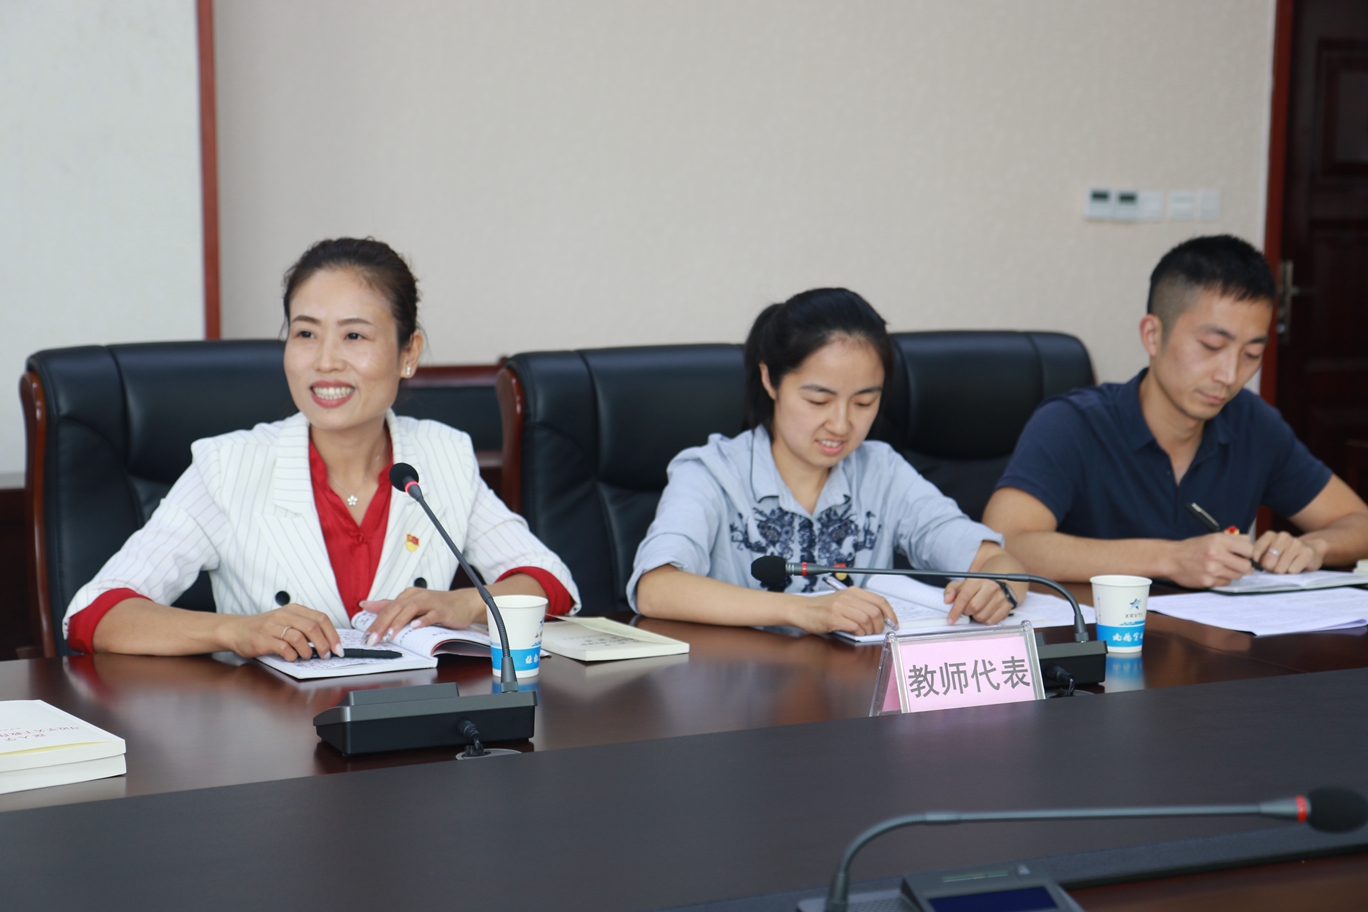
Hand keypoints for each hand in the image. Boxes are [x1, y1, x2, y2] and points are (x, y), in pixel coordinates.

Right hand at [225, 604, 340, 660]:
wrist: (236, 629)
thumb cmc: (265, 628)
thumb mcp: (287, 621)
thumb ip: (305, 627)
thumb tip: (328, 642)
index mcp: (294, 609)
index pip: (321, 618)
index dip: (333, 635)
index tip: (338, 648)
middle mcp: (284, 615)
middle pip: (313, 628)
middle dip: (323, 644)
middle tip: (325, 655)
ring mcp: (273, 626)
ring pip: (299, 637)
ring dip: (307, 651)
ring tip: (305, 656)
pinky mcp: (263, 639)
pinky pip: (284, 648)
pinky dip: (291, 655)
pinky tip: (290, 657)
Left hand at [359, 587, 485, 643]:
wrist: (463, 602)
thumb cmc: (437, 604)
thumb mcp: (411, 603)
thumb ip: (389, 605)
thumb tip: (366, 604)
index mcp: (408, 596)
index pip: (387, 608)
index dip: (375, 622)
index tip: (365, 636)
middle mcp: (417, 597)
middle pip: (396, 608)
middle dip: (382, 624)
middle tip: (372, 639)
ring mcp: (431, 602)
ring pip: (411, 609)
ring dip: (399, 622)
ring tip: (390, 635)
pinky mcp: (443, 610)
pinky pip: (433, 614)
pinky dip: (424, 620)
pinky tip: (416, 626)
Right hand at [785, 587, 896, 635]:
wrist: (802, 609)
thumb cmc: (823, 608)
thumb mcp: (844, 601)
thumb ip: (861, 607)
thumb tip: (881, 619)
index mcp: (853, 591)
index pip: (880, 600)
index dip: (890, 614)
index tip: (893, 623)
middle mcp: (847, 597)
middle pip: (875, 611)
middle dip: (880, 625)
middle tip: (876, 631)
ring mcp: (840, 607)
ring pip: (866, 619)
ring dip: (869, 630)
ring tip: (864, 633)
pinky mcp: (833, 618)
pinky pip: (854, 626)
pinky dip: (859, 632)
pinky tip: (855, 633)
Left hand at [943, 578, 1015, 625]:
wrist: (1000, 581)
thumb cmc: (978, 584)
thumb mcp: (963, 583)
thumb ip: (951, 590)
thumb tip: (947, 600)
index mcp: (978, 580)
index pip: (964, 597)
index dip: (955, 610)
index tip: (950, 619)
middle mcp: (991, 587)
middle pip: (973, 608)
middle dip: (966, 612)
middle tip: (966, 609)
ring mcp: (1001, 597)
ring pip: (982, 616)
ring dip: (975, 617)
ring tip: (977, 610)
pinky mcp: (1007, 607)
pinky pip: (991, 621)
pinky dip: (985, 620)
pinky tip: (985, 612)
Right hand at [1167, 533, 1254, 587]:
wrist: (1171, 559)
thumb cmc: (1192, 548)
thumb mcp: (1211, 537)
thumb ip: (1232, 539)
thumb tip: (1250, 543)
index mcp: (1218, 540)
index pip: (1249, 549)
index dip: (1247, 553)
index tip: (1243, 554)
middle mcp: (1216, 554)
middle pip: (1246, 566)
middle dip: (1243, 566)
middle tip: (1235, 563)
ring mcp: (1212, 569)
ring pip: (1237, 576)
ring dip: (1232, 573)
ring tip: (1221, 568)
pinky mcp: (1207, 581)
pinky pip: (1226, 583)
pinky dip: (1222, 579)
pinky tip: (1213, 574)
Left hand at [1252, 530, 1324, 574]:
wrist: (1311, 550)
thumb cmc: (1285, 554)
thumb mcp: (1269, 552)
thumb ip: (1259, 556)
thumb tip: (1252, 565)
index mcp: (1269, 535)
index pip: (1255, 553)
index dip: (1258, 563)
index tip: (1262, 565)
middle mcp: (1282, 537)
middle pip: (1268, 562)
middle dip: (1271, 569)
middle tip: (1277, 567)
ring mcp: (1296, 544)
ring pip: (1280, 568)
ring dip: (1283, 571)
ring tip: (1288, 566)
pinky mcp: (1307, 553)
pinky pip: (1292, 570)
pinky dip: (1293, 573)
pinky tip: (1297, 566)